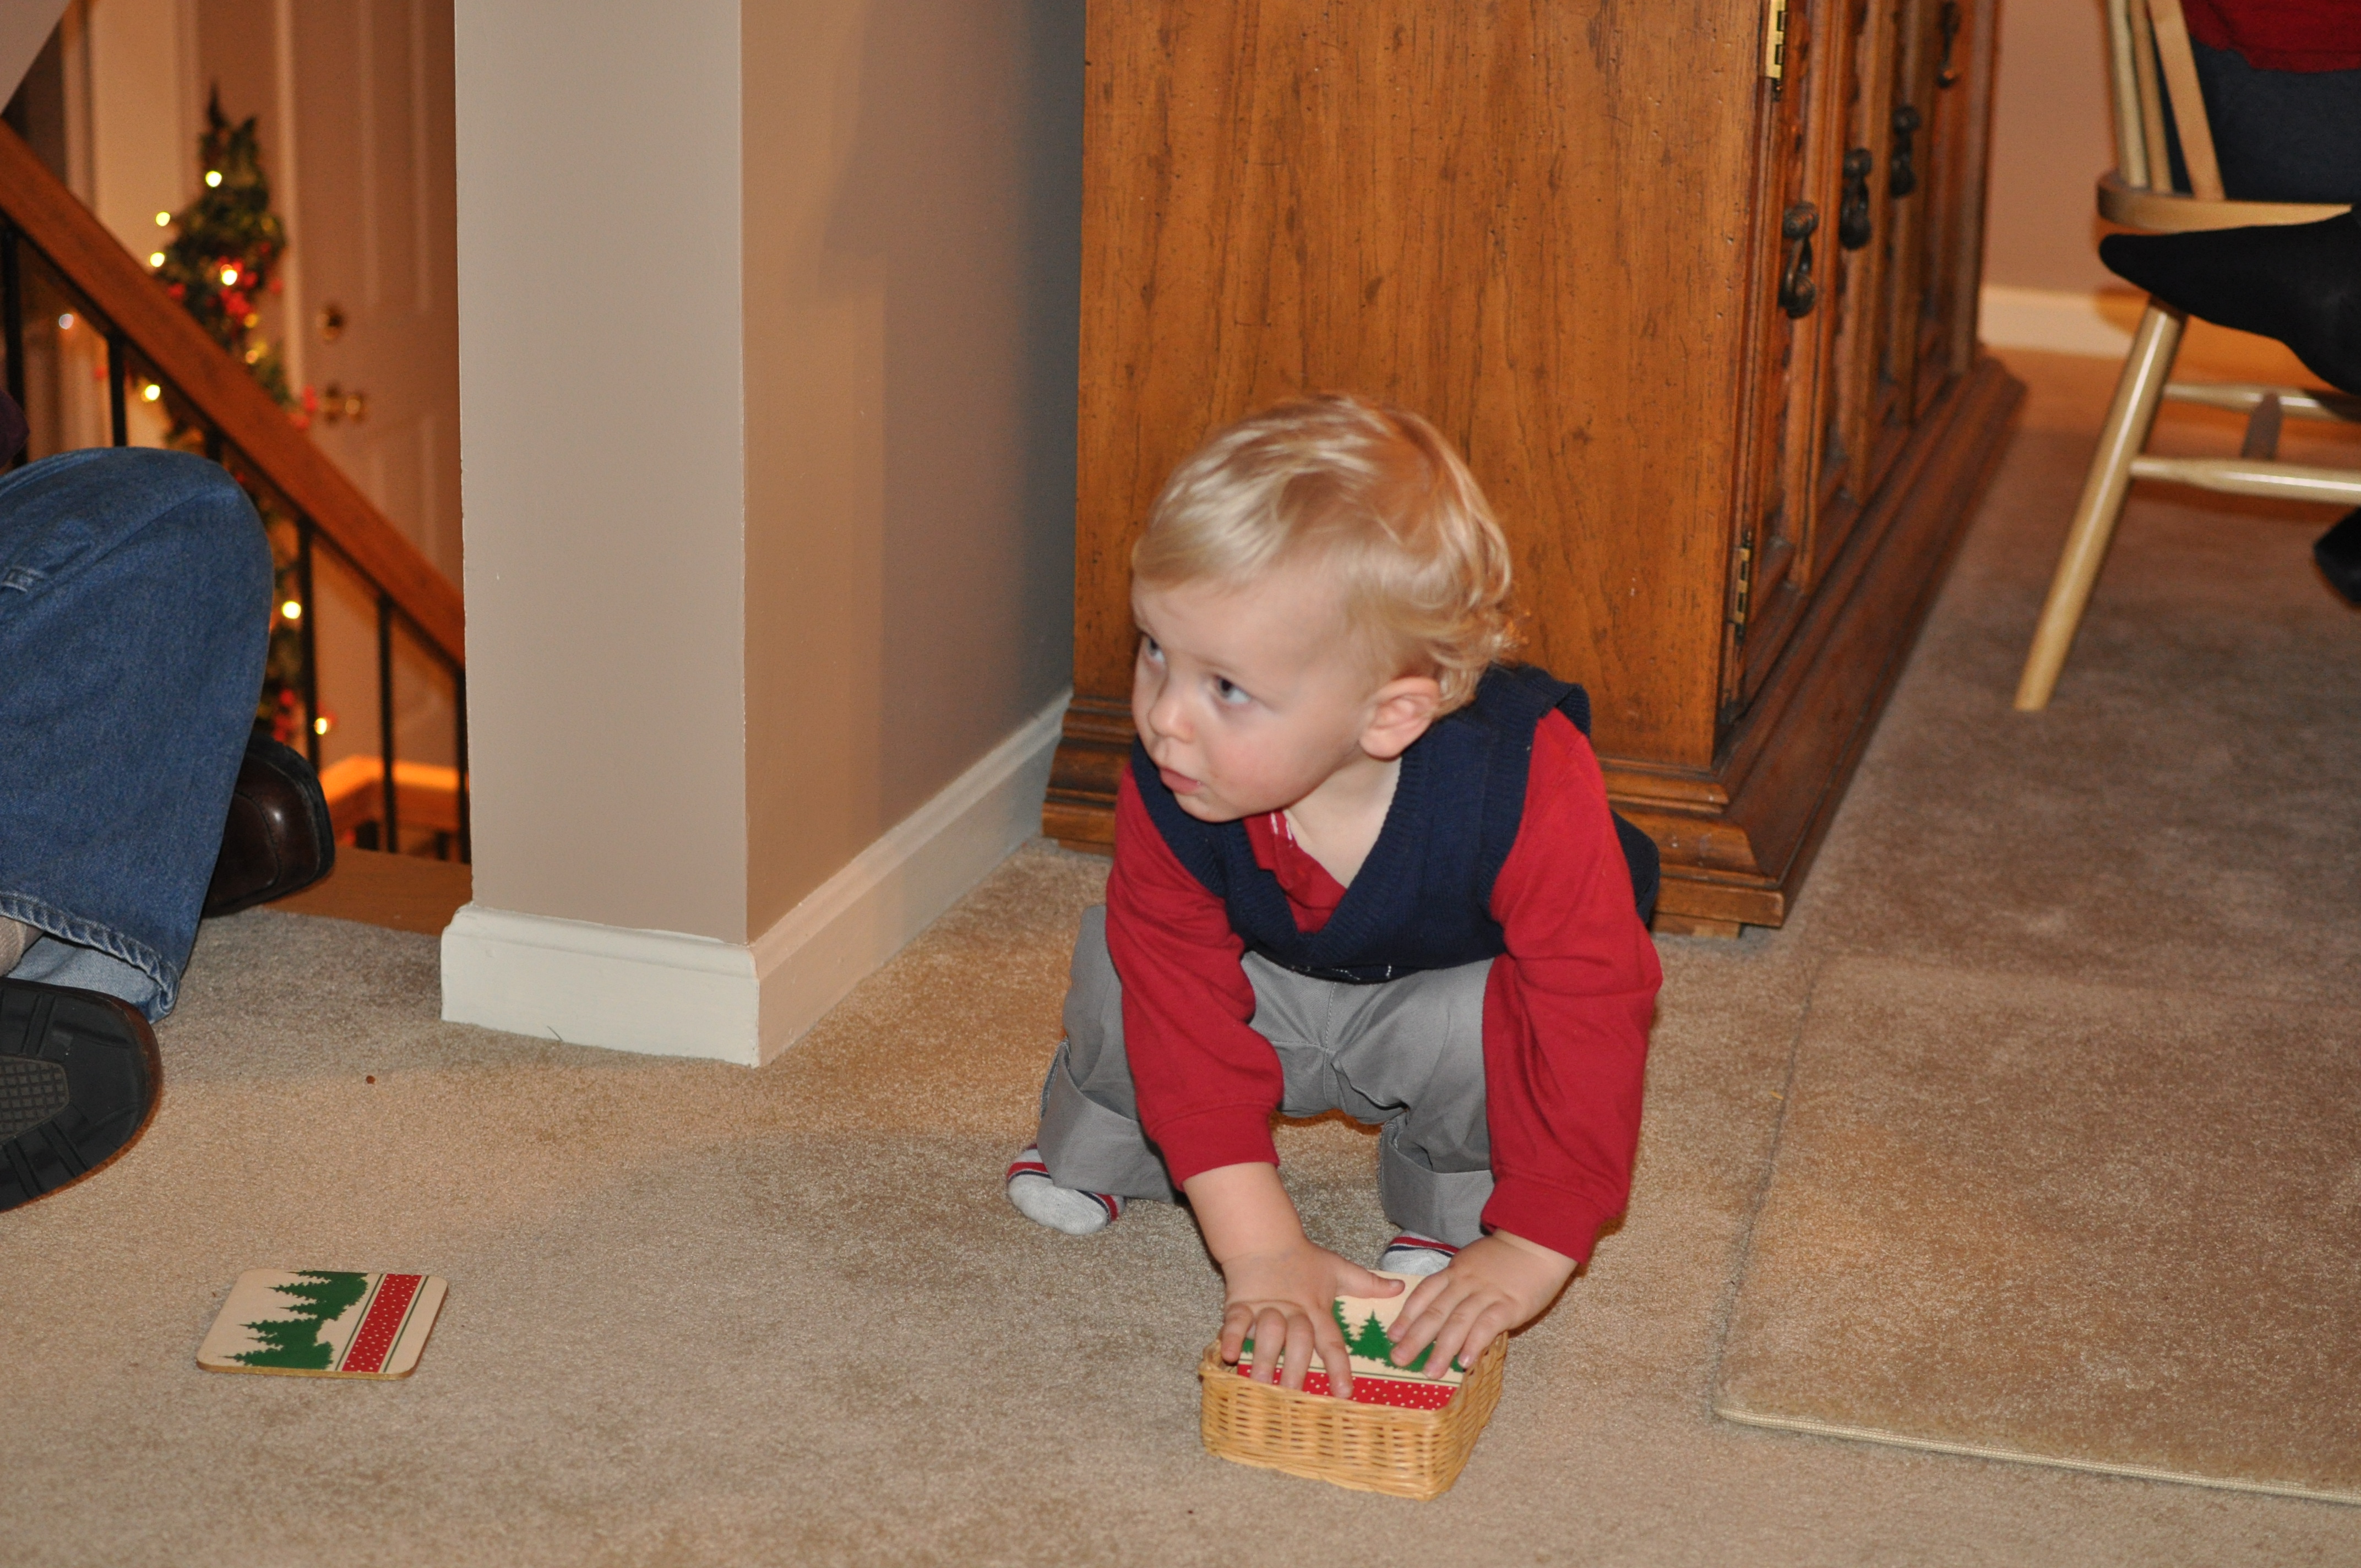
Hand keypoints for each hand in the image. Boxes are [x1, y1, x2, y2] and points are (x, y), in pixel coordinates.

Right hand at [1182, 1162, 1400, 1398]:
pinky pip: (1236, 1321)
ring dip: (1265, 1358)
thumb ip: (1368, 1284)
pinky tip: (1230, 1354)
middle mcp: (1293, 1312)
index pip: (1331, 1341)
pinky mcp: (1241, 1303)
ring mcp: (1266, 1308)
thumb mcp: (1338, 1270)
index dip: (1339, 1366)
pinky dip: (1232, 1336)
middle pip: (1298, 1341)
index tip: (1345, 1392)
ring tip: (1262, 1383)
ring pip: (1268, 1333)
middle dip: (1297, 1367)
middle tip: (1294, 1393)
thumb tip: (1399, 1286)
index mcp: (1317, 1309)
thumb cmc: (1303, 1259)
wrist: (1264, 1237)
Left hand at [1386, 1231, 1574, 1377]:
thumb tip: (1441, 1313)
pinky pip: (1487, 1325)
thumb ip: (1457, 1283)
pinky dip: (1474, 1343)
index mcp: (1455, 1271)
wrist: (1539, 1243)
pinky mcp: (1509, 1304)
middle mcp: (1465, 1282)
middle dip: (1414, 1338)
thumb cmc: (1506, 1258)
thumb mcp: (1474, 1263)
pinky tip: (1464, 1362)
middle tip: (1398, 1360)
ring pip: (1458, 1322)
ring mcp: (1487, 1293)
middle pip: (1435, 1312)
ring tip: (1430, 1371)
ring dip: (1441, 1349)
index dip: (1407, 1316)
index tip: (1392, 1336)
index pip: (1424, 1293)